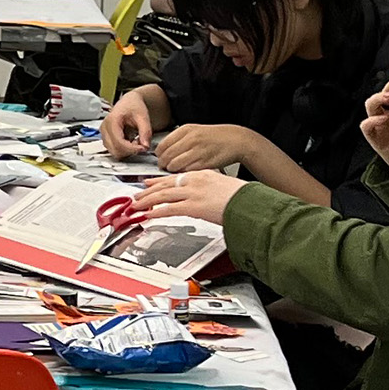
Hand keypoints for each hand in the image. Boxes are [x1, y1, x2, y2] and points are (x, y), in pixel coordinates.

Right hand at [103, 92, 156, 158]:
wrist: (129, 102)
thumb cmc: (134, 106)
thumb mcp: (143, 117)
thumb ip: (145, 132)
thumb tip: (145, 146)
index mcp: (112, 121)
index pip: (119, 143)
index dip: (132, 149)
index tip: (143, 148)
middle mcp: (104, 128)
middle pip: (115, 150)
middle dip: (130, 151)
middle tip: (141, 145)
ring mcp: (103, 134)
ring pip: (113, 152)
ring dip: (126, 151)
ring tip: (136, 142)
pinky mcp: (106, 138)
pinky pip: (113, 149)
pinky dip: (124, 150)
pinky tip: (131, 142)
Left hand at [130, 170, 250, 224]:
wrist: (252, 202)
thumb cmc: (243, 197)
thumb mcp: (224, 187)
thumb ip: (211, 190)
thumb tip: (205, 199)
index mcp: (204, 174)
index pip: (176, 176)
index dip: (159, 181)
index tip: (150, 183)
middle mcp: (196, 181)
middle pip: (166, 184)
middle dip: (148, 191)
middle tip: (138, 195)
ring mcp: (193, 193)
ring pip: (163, 195)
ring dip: (147, 201)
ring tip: (137, 206)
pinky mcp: (193, 207)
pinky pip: (169, 209)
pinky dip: (157, 212)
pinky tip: (149, 215)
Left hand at [158, 124, 265, 172]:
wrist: (236, 140)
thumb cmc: (214, 137)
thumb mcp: (194, 131)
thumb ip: (178, 140)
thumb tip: (161, 151)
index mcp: (186, 130)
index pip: (162, 145)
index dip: (159, 155)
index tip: (160, 158)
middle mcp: (191, 139)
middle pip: (166, 156)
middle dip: (163, 164)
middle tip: (165, 167)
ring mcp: (198, 151)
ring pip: (174, 164)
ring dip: (172, 170)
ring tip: (176, 170)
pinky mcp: (205, 163)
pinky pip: (187, 170)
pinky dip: (184, 173)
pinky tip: (187, 171)